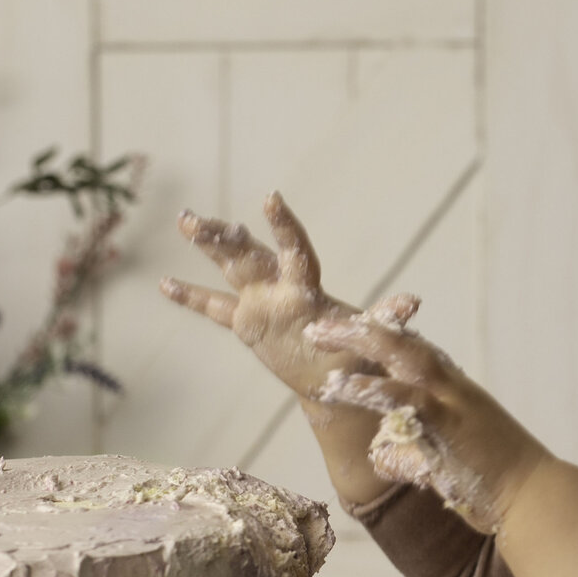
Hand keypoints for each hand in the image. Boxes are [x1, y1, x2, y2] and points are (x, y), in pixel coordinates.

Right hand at [158, 192, 368, 403]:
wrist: (337, 378)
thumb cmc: (358, 355)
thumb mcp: (371, 339)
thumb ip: (384, 319)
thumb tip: (412, 303)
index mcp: (307, 289)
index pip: (294, 250)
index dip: (284, 227)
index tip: (272, 199)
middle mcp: (281, 288)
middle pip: (249, 255)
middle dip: (224, 237)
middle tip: (196, 219)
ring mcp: (261, 302)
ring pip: (230, 268)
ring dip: (209, 246)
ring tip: (185, 220)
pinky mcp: (247, 324)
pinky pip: (215, 308)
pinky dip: (192, 298)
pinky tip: (164, 283)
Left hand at [305, 312, 550, 532]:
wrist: (536, 499)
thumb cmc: (496, 485)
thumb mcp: (447, 462)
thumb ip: (413, 452)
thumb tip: (381, 456)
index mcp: (456, 392)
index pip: (414, 352)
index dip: (378, 336)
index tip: (345, 326)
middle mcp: (454, 387)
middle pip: (402, 343)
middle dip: (359, 328)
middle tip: (318, 325)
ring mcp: (454, 401)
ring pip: (402, 356)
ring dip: (359, 342)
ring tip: (318, 336)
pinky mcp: (450, 423)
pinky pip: (405, 397)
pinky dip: (371, 388)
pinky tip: (340, 385)